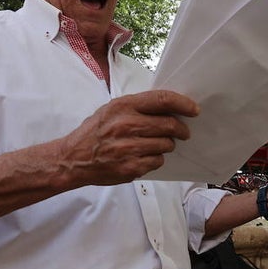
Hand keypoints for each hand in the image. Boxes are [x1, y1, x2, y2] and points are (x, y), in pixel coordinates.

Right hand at [57, 90, 197, 185]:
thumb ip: (138, 107)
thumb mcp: (112, 110)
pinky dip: (155, 159)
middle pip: (169, 125)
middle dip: (180, 129)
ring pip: (166, 145)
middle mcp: (127, 125)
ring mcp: (129, 148)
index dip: (183, 104)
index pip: (162, 100)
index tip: (194, 109)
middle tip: (183, 132)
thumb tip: (169, 107)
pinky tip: (143, 156)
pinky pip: (157, 161)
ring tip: (153, 144)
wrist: (73, 158)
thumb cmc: (94, 132)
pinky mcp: (131, 167)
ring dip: (166, 145)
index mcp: (123, 106)